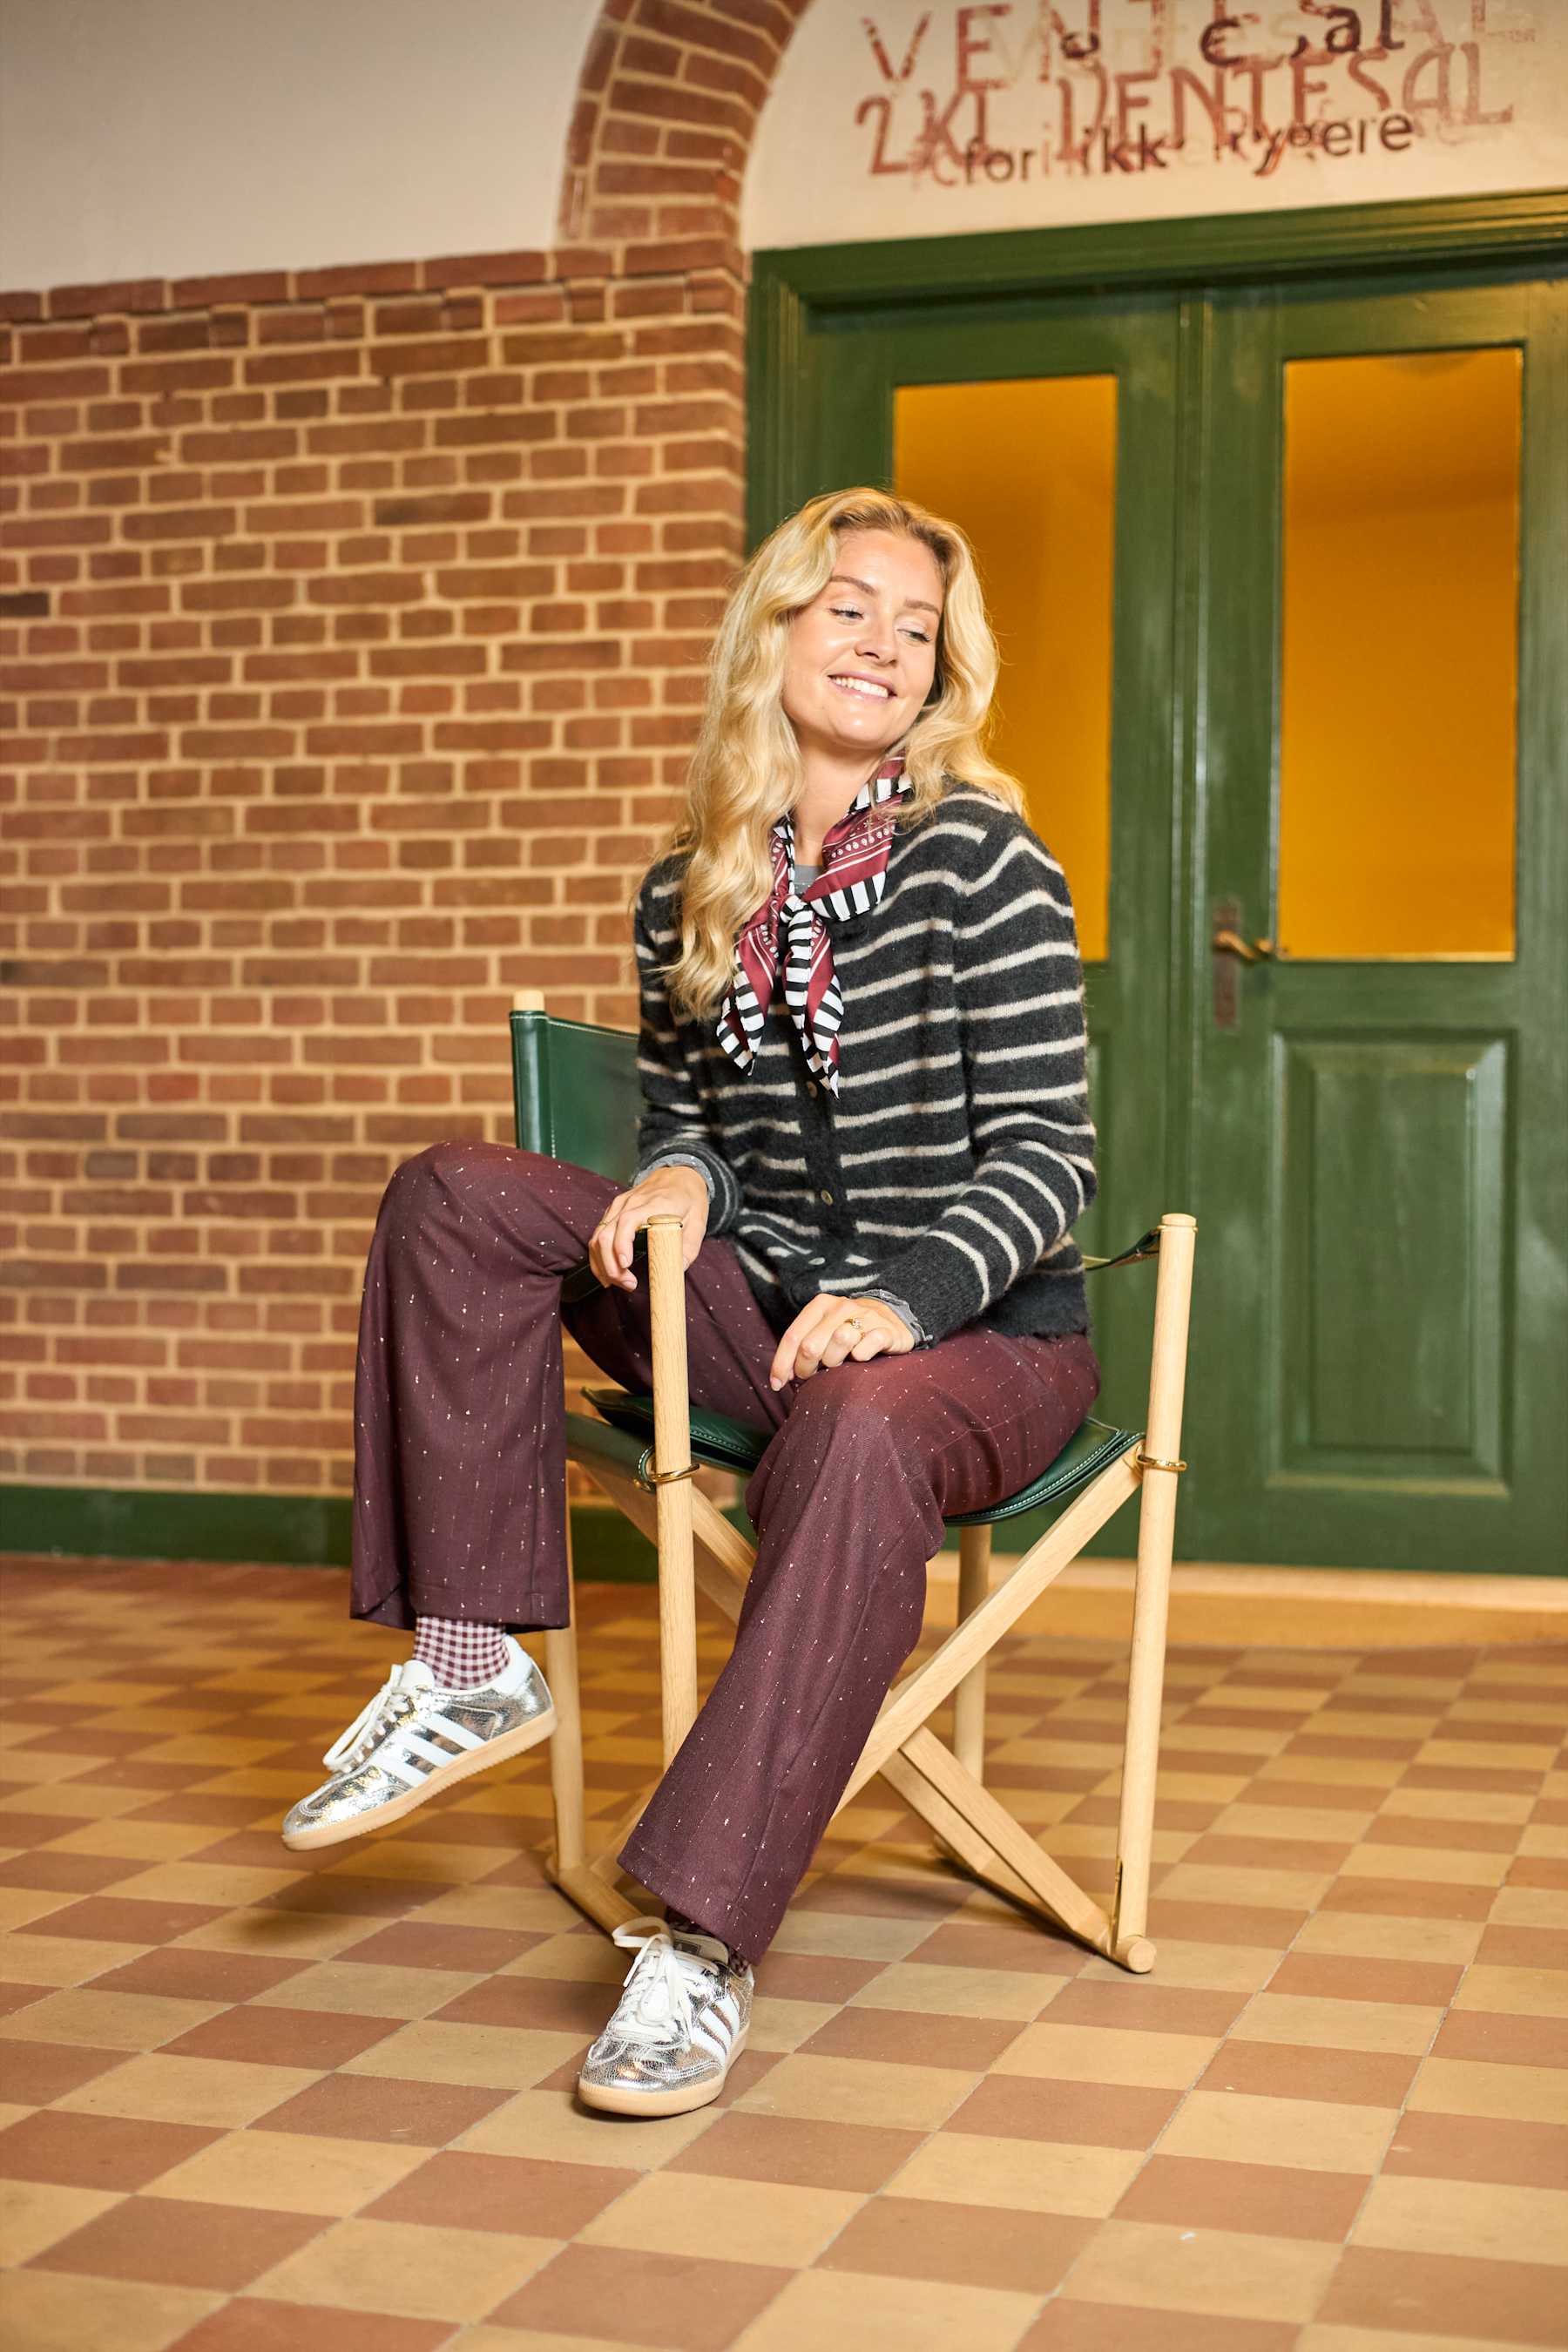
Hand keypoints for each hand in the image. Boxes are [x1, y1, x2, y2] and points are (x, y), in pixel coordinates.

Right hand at [589, 1166, 709, 1292]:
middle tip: (628, 1284)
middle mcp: (630, 1203)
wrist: (679, 1175)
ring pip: (598, 1237)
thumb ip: (688, 1247)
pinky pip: (598, 1235)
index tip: (625, 1264)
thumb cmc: (688, 1199)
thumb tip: (677, 1269)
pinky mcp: (614, 1211)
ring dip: (602, 1264)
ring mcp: (619, 1206)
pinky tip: (607, 1272)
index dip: (622, 1244)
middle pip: (606, 1234)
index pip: (628, 1221)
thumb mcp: (698, 1222)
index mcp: (653, 1204)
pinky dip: (598, 1256)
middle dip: (610, 1265)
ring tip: (618, 1282)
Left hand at [770, 1292, 914, 1388]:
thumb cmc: (849, 1331)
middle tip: (813, 1375)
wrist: (890, 1318)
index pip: (792, 1337)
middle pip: (811, 1346)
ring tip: (838, 1364)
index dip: (781, 1364)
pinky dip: (860, 1357)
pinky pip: (865, 1348)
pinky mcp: (885, 1330)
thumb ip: (801, 1347)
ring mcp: (865, 1316)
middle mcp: (841, 1307)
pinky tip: (860, 1359)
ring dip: (834, 1361)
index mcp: (820, 1305)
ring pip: (838, 1342)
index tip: (777, 1385)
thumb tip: (781, 1376)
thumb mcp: (823, 1331)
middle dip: (806, 1368)